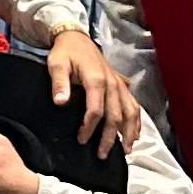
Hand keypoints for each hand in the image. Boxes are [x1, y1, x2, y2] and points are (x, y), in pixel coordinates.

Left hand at [42, 30, 134, 154]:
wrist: (77, 38)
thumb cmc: (66, 53)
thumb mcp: (56, 64)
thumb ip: (59, 83)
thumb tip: (60, 102)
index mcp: (96, 80)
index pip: (96, 110)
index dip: (89, 127)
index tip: (81, 140)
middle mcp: (112, 84)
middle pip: (115, 116)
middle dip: (110, 138)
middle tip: (102, 155)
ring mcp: (119, 85)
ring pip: (130, 112)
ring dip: (129, 132)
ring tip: (125, 150)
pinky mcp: (122, 85)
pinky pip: (134, 105)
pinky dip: (136, 122)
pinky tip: (134, 135)